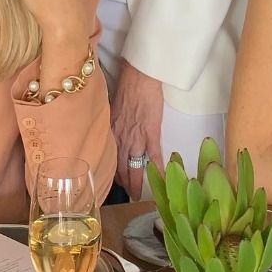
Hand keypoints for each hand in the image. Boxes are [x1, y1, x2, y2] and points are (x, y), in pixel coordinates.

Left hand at [111, 59, 163, 198]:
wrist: (139, 76)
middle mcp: (121, 138)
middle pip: (121, 167)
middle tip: (130, 194)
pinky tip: (161, 180)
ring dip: (137, 182)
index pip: (111, 159)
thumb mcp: (112, 107)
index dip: (114, 172)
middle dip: (125, 183)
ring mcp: (137, 137)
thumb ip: (112, 122)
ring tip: (140, 195)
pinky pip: (154, 155)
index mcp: (111, 132)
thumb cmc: (126, 86)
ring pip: (135, 166)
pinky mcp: (152, 132)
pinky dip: (158, 169)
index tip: (116, 181)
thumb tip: (112, 130)